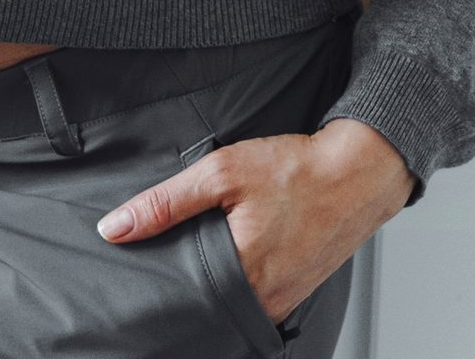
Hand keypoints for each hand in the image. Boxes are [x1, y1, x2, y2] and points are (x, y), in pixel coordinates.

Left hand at [96, 118, 414, 322]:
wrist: (361, 172)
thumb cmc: (297, 170)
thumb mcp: (221, 174)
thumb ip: (164, 204)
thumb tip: (114, 227)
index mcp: (245, 275)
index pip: (182, 298)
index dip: (158, 283)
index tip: (138, 268)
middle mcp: (267, 298)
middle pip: (205, 303)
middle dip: (183, 282)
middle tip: (167, 254)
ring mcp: (284, 299)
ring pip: (230, 300)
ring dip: (211, 280)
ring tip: (197, 249)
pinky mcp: (296, 291)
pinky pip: (254, 296)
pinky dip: (237, 278)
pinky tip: (230, 251)